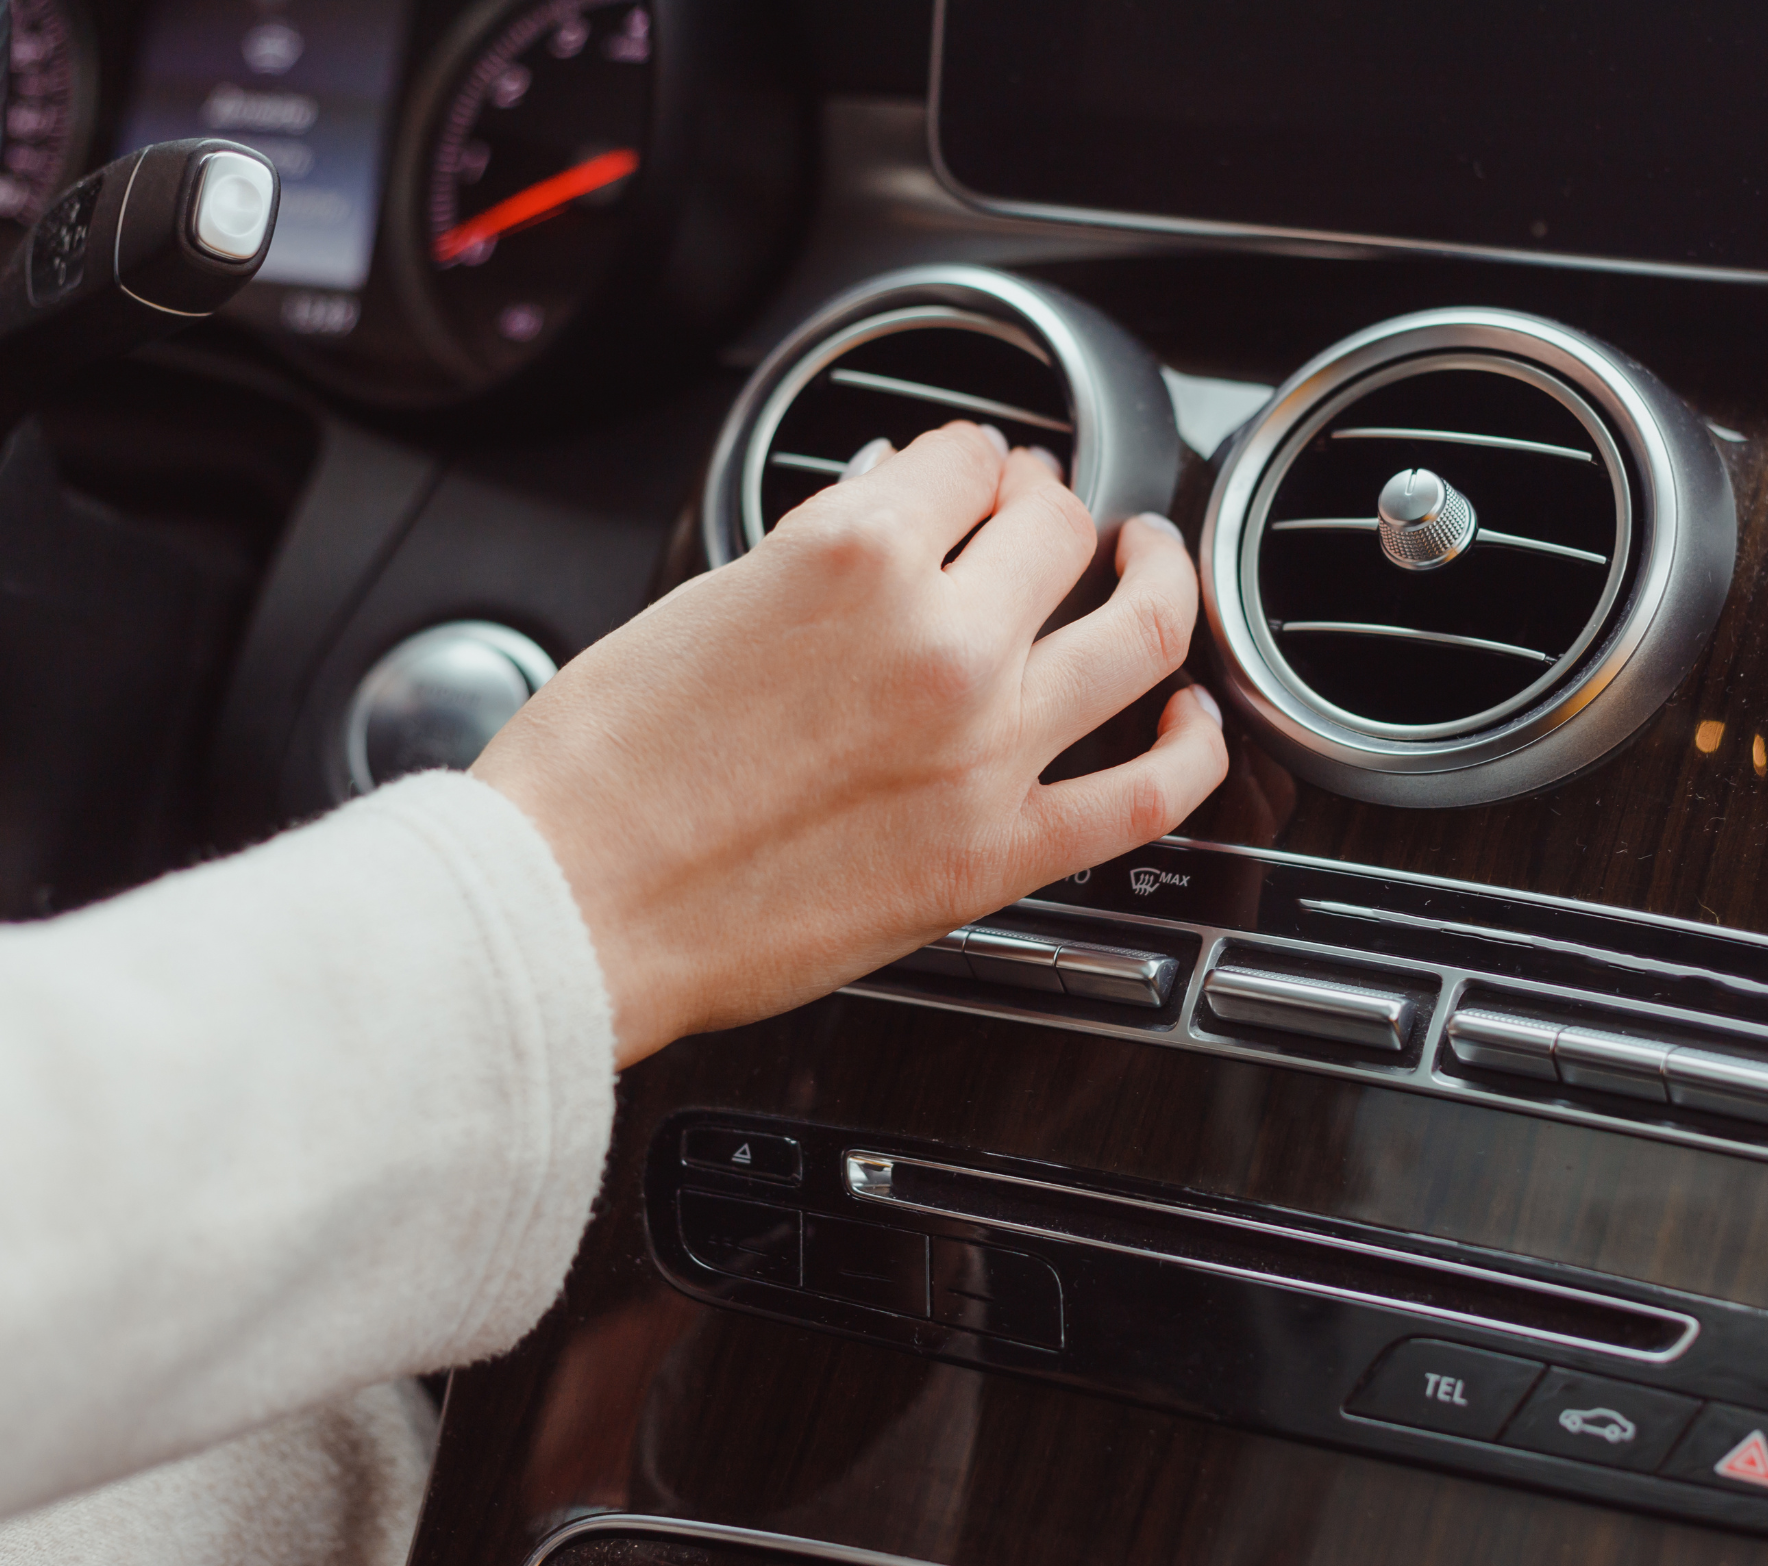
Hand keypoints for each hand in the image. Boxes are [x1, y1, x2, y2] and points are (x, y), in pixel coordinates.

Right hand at [472, 421, 1229, 1066]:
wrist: (571, 906)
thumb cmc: (600, 771)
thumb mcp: (704, 598)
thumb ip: (818, 554)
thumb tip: (885, 525)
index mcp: (853, 553)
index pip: (963, 458)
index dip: (968, 458)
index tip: (966, 474)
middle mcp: (940, 638)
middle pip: (1057, 526)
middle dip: (1047, 505)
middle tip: (1037, 516)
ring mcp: (985, 748)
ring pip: (1138, 628)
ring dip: (1156, 578)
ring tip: (1146, 567)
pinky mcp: (997, 855)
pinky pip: (1149, 793)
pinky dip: (1195, 747)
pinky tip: (1192, 718)